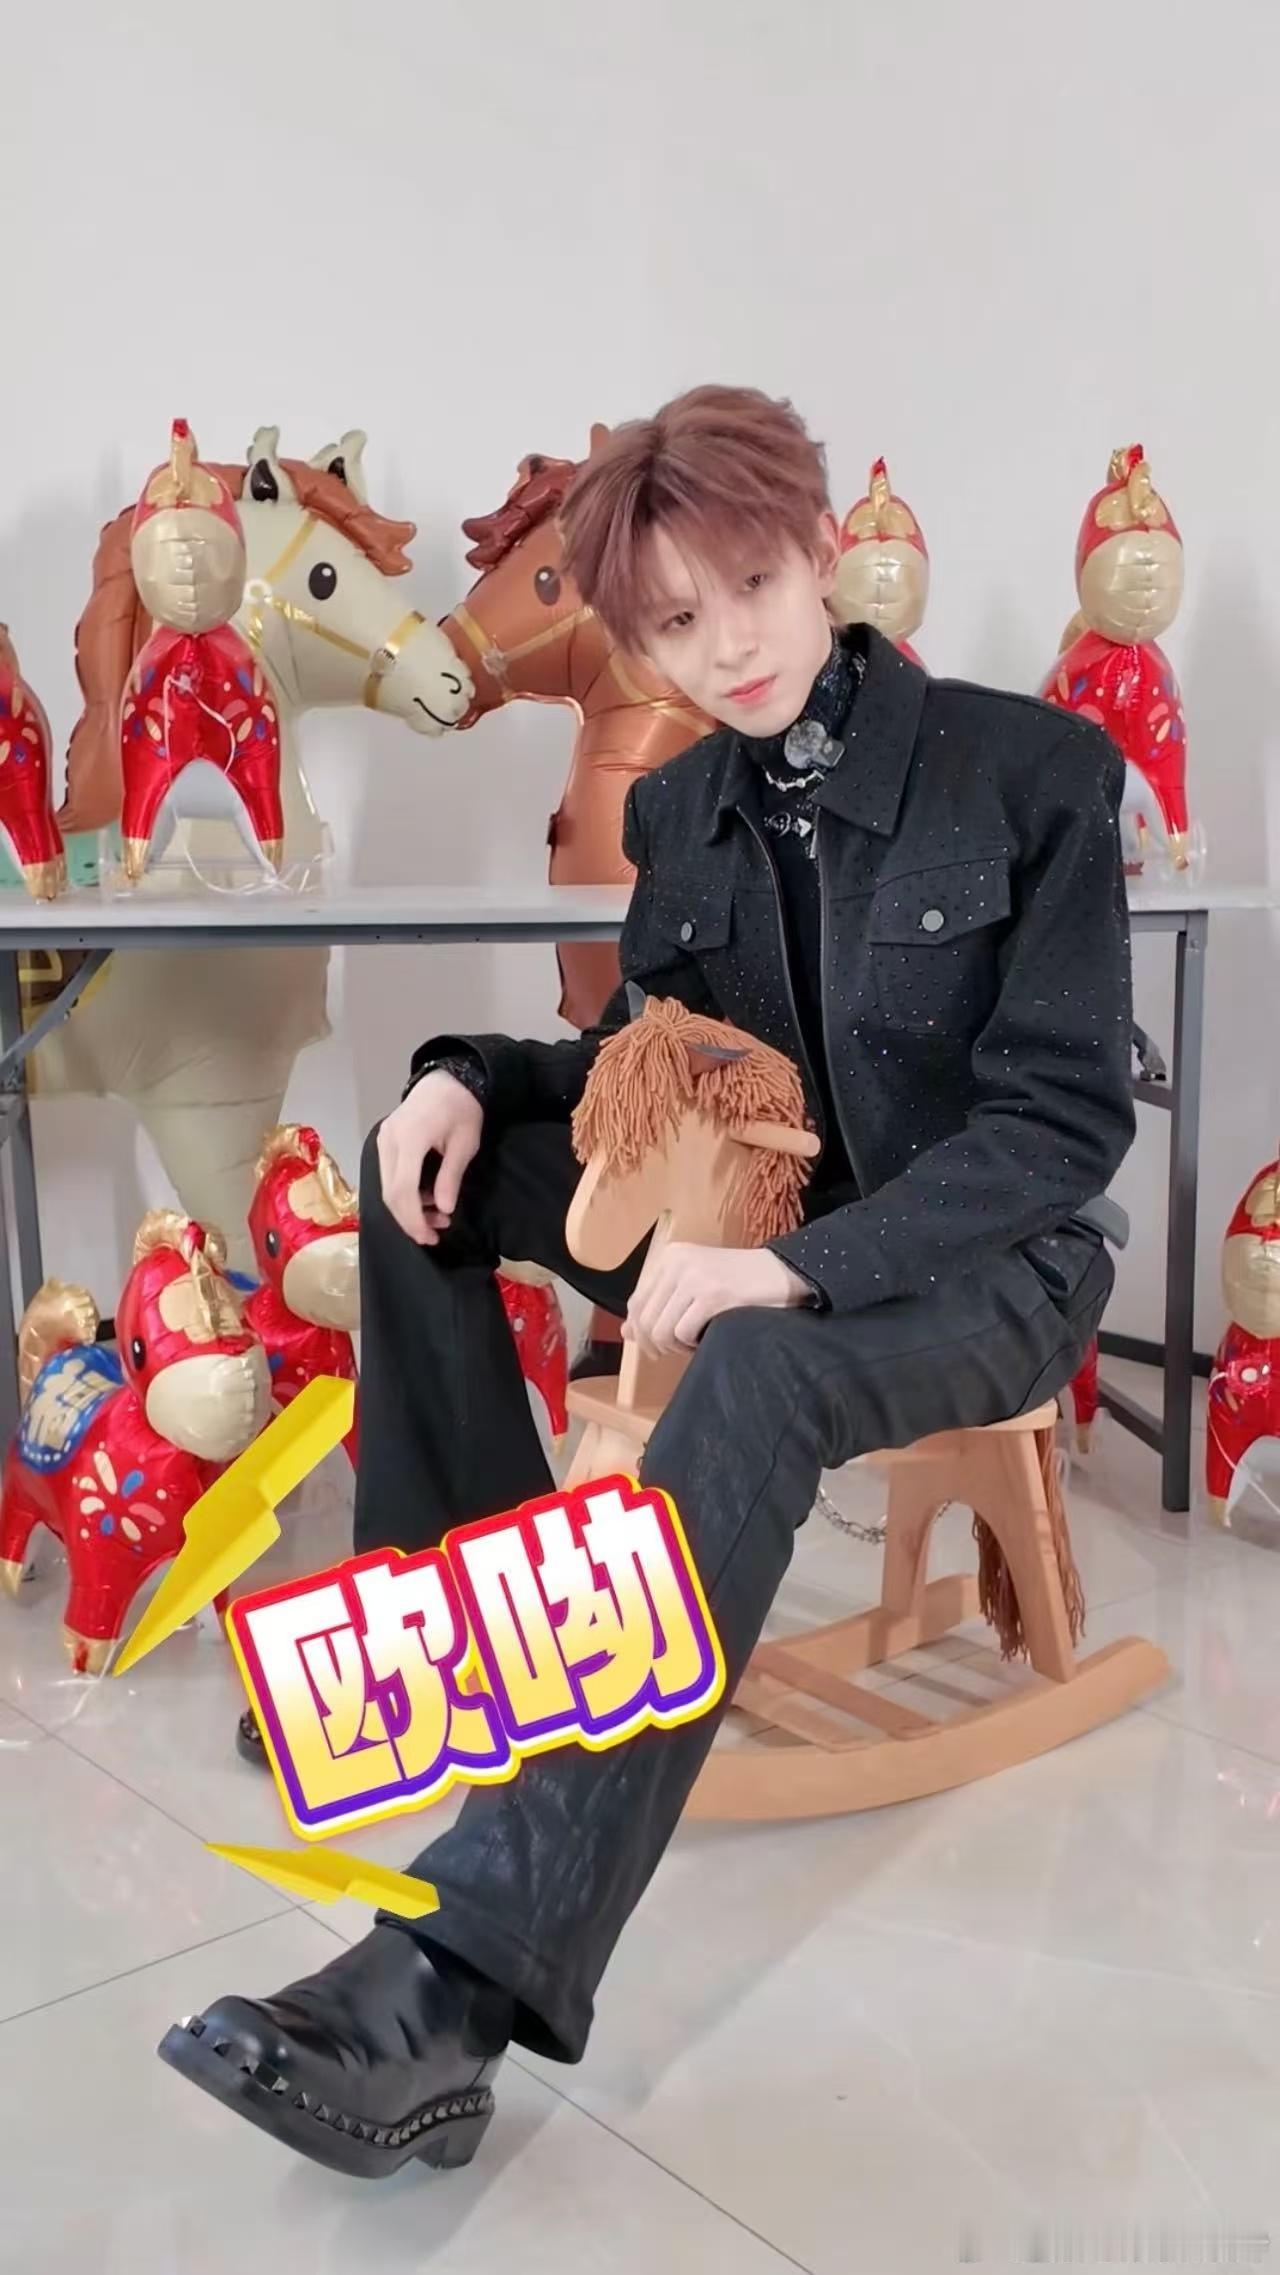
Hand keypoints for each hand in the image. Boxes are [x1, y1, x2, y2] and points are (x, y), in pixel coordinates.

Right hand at [377, 1071, 483, 1245]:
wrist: (448, 1079)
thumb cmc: (462, 1109)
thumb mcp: (465, 1144)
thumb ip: (450, 1177)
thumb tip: (444, 1209)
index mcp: (410, 1139)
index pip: (403, 1190)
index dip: (414, 1219)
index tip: (429, 1237)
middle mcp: (389, 1140)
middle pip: (390, 1193)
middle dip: (410, 1219)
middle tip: (434, 1235)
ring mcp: (383, 1139)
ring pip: (386, 1186)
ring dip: (407, 1208)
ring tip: (437, 1216)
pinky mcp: (384, 1140)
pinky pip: (388, 1175)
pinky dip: (404, 1193)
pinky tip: (426, 1198)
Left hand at [623, 1241, 810, 1358]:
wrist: (783, 1273)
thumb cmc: (740, 1284)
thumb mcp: (694, 1288)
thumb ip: (660, 1306)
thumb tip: (626, 1331)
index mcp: (670, 1256)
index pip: (636, 1302)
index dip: (641, 1331)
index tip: (656, 1347)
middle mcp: (678, 1262)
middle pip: (645, 1319)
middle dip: (657, 1343)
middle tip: (678, 1350)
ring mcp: (695, 1277)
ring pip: (662, 1329)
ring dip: (676, 1346)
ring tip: (695, 1343)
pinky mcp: (713, 1295)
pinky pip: (684, 1333)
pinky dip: (692, 1345)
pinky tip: (707, 1339)